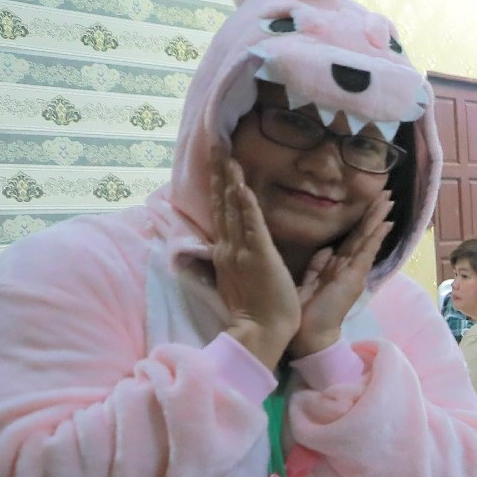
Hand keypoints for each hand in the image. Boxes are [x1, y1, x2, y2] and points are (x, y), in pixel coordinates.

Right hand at [212, 159, 298, 371]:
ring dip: (229, 181)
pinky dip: (246, 207)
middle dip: (219, 173)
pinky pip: (252, 228)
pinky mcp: (258, 258)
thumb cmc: (256, 310)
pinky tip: (242, 188)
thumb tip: (225, 246)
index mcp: (227, 252)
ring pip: (233, 210)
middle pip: (222, 203)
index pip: (222, 212)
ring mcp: (242, 251)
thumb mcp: (237, 279)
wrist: (260, 332)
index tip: (217, 162)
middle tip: (217, 144)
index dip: (218, 186)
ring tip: (226, 155)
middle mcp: (230, 247)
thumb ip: (230, 259)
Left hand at [291, 191, 389, 356]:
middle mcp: (349, 267)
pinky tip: (386, 223)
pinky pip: (366, 252)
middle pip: (364, 234)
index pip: (352, 239)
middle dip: (374, 213)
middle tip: (387, 193)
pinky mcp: (354, 277)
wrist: (308, 334)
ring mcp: (354, 272)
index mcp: (337, 267)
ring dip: (379, 219)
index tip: (369, 203)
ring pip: (368, 239)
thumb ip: (317, 265)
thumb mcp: (309, 281)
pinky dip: (376, 237)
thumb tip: (326, 248)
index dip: (360, 220)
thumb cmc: (304, 312)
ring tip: (390, 201)